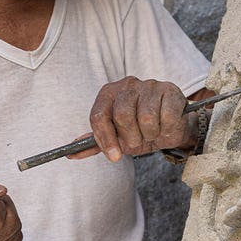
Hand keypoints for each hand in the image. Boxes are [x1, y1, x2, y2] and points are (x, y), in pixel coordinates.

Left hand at [71, 77, 192, 161]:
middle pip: (122, 116)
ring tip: (153, 133)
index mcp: (109, 93)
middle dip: (131, 137)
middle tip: (138, 141)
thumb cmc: (140, 131)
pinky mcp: (170, 90)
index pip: (99, 115)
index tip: (114, 156)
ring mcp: (150, 85)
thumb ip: (95, 143)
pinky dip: (166, 129)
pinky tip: (166, 126)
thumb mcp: (117, 138)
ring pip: (146, 118)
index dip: (105, 139)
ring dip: (150, 134)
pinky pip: (166, 116)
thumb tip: (70, 154)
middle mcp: (127, 84)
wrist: (170, 127)